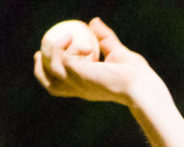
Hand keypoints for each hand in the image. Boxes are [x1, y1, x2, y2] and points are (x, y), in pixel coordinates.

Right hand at [33, 17, 163, 105]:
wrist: (143, 85)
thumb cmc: (136, 74)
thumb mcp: (117, 52)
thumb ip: (104, 38)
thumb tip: (94, 21)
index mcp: (87, 86)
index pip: (61, 84)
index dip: (49, 71)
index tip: (44, 54)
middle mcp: (79, 89)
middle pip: (49, 83)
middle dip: (40, 67)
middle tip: (41, 50)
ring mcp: (77, 84)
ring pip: (49, 70)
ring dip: (52, 51)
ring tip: (68, 36)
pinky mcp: (78, 76)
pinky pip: (62, 59)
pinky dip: (65, 48)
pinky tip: (80, 43)